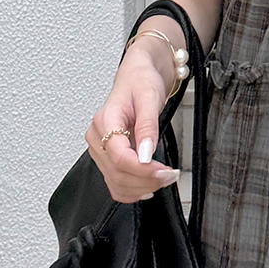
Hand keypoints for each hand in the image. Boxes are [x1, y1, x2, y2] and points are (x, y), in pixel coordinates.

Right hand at [84, 44, 180, 203]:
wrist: (137, 77)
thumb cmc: (141, 82)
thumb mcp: (149, 98)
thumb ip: (147, 127)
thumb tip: (145, 155)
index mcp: (105, 121)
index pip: (119, 156)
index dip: (142, 169)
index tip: (164, 171)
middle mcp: (97, 137)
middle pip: (117, 173)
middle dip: (147, 180)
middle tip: (171, 175)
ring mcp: (100, 149)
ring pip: (115, 182)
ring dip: (141, 187)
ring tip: (164, 179)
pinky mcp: (107, 157)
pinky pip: (115, 182)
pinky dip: (132, 190)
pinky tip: (148, 186)